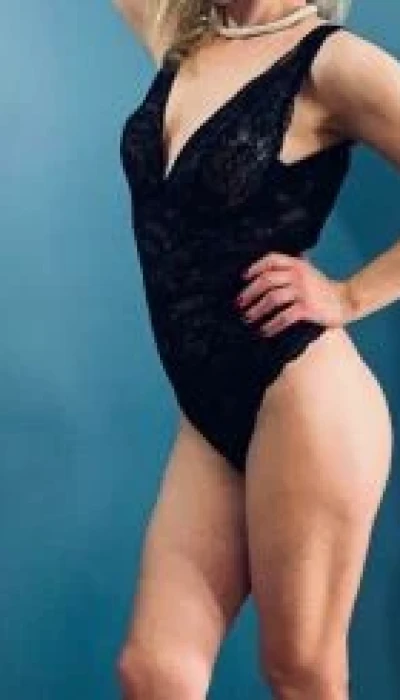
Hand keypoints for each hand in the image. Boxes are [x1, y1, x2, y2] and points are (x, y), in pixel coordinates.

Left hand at [235, 252, 354, 336]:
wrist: (346, 300)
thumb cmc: (322, 289)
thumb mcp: (307, 272)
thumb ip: (290, 270)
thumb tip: (264, 275)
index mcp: (297, 264)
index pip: (272, 259)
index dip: (255, 267)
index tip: (243, 278)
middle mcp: (299, 275)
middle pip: (266, 280)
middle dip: (249, 293)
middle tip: (239, 304)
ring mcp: (303, 291)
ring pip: (272, 298)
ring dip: (256, 310)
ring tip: (247, 318)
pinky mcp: (307, 308)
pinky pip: (284, 316)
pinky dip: (271, 324)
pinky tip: (264, 331)